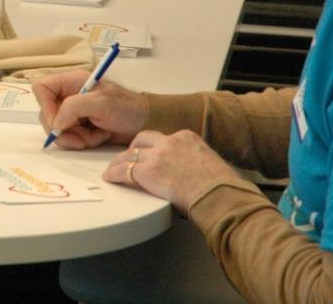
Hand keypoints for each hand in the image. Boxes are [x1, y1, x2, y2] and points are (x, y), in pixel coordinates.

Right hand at [32, 69, 146, 148]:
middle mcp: (68, 95)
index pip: (41, 88)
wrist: (145, 122)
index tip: (59, 122)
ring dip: (75, 137)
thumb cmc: (127, 107)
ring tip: (95, 135)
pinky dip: (82, 141)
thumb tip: (55, 124)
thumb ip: (73, 108)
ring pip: (57, 129)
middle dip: (63, 130)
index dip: (45, 106)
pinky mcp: (79, 126)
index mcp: (71, 81)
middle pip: (46, 113)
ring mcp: (73, 112)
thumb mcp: (101, 103)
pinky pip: (69, 138)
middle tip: (81, 137)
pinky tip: (98, 136)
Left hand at [103, 130, 240, 213]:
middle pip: (143, 139)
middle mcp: (170, 141)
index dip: (154, 147)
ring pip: (130, 154)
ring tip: (113, 169)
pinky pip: (124, 170)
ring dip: (120, 162)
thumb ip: (196, 162)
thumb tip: (193, 173)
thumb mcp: (211, 164)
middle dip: (134, 148)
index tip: (150, 154)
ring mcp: (157, 155)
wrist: (218, 195)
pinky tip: (110, 178)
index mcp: (187, 137)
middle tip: (128, 157)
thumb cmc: (221, 187)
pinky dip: (114, 174)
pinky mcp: (147, 171)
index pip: (163, 138)